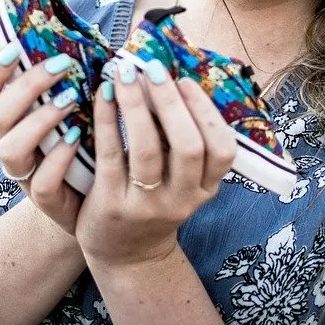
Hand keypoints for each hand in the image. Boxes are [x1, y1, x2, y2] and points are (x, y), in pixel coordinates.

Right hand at [0, 44, 86, 234]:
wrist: (104, 190)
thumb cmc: (87, 132)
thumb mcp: (74, 97)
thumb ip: (66, 69)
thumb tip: (76, 24)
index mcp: (8, 120)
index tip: (14, 48)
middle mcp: (8, 146)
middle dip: (25, 87)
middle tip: (62, 66)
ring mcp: (25, 175)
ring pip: (9, 150)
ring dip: (39, 120)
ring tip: (71, 99)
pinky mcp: (47, 200)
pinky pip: (41, 184)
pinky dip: (58, 157)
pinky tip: (77, 137)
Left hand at [74, 60, 237, 268]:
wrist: (126, 256)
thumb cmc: (155, 201)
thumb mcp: (182, 180)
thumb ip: (183, 141)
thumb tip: (170, 80)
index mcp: (204, 189)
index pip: (222, 151)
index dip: (207, 113)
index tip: (186, 81)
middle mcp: (181, 200)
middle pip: (188, 147)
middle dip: (171, 102)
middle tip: (155, 69)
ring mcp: (146, 206)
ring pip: (147, 150)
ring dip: (136, 105)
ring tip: (125, 75)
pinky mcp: (112, 205)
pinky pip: (110, 154)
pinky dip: (107, 119)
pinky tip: (102, 95)